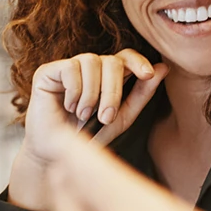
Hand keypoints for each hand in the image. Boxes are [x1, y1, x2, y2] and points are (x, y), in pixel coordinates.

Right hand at [9, 50, 168, 210]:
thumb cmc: (89, 136)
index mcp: (107, 76)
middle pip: (111, 61)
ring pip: (91, 61)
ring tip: (83, 115)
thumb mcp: (122, 118)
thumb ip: (142, 94)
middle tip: (105, 117)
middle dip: (113, 90)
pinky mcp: (47, 72)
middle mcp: (89, 68)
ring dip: (91, 94)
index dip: (138, 61)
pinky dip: (73, 91)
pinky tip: (68, 107)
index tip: (147, 74)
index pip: (125, 56)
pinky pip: (70, 68)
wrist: (57, 154)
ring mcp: (68, 67)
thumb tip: (163, 68)